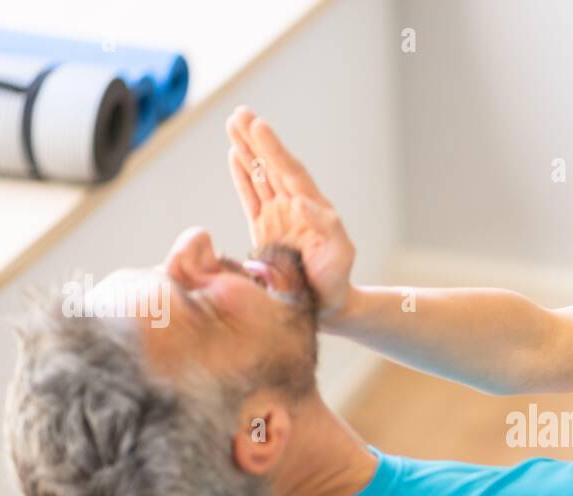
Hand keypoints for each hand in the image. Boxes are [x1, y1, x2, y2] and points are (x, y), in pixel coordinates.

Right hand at [225, 106, 355, 320]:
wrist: (325, 305)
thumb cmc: (336, 280)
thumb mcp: (340, 254)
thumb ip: (326, 227)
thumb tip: (302, 201)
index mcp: (312, 207)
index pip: (289, 170)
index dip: (273, 148)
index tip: (258, 125)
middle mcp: (294, 206)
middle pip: (272, 165)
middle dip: (256, 139)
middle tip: (239, 113)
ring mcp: (278, 216)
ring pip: (259, 175)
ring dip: (246, 150)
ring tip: (233, 124)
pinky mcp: (264, 229)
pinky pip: (250, 197)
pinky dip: (242, 177)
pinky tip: (233, 156)